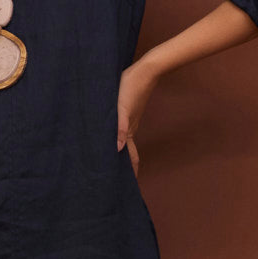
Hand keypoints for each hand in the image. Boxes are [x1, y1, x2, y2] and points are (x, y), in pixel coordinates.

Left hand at [116, 58, 159, 176]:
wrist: (145, 70)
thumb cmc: (130, 87)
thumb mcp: (121, 108)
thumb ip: (119, 128)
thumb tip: (117, 150)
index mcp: (127, 132)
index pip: (130, 158)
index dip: (130, 173)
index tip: (126, 188)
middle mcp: (128, 130)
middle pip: (127, 154)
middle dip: (124, 169)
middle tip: (117, 182)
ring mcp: (128, 122)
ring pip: (124, 144)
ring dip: (121, 156)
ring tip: (113, 165)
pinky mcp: (127, 113)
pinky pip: (121, 131)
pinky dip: (118, 140)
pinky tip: (112, 140)